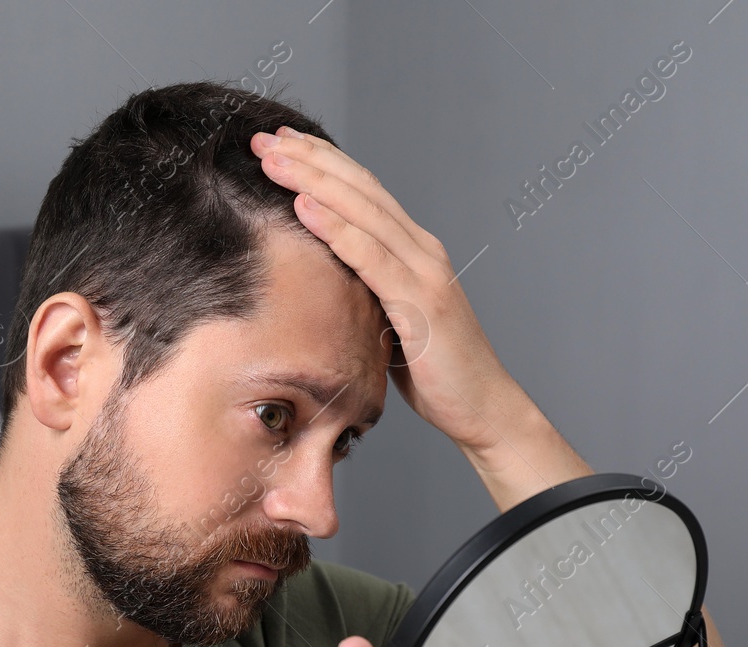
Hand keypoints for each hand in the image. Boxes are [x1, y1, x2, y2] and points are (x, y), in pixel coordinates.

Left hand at [248, 126, 531, 459]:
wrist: (482, 407)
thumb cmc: (434, 372)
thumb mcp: (389, 321)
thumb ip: (365, 293)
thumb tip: (323, 284)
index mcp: (413, 250)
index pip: (363, 192)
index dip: (322, 163)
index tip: (281, 144)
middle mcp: (421, 249)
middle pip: (359, 188)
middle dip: (310, 159)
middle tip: (264, 138)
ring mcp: (424, 271)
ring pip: (362, 211)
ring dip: (313, 180)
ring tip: (273, 159)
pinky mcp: (420, 301)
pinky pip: (370, 257)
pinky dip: (335, 228)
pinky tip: (303, 206)